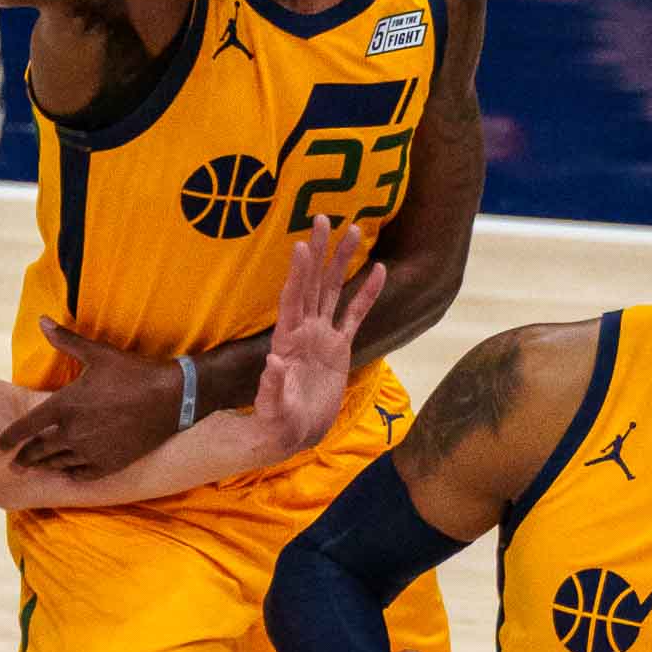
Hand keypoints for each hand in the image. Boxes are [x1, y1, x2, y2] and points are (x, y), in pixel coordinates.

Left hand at [0, 321, 183, 479]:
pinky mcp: (109, 463)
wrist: (170, 398)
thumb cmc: (132, 373)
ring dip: (45, 465)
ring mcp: (91, 451)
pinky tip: (68, 471)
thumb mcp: (97, 353)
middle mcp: (73, 432)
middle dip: (24, 457)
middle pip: (38, 451)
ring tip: (38, 467)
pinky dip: (71, 473)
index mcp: (65, 405)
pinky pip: (81, 474)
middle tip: (15, 463)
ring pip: (58, 463)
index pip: (25, 429)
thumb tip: (42, 320)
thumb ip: (65, 340)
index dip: (7, 439)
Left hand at [253, 217, 384, 456]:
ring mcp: (322, 335)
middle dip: (318, 251)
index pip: (292, 299)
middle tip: (323, 218)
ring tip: (354, 229)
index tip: (300, 246)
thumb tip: (273, 361)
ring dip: (342, 261)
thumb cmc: (278, 420)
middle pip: (313, 282)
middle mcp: (304, 329)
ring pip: (334, 290)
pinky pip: (356, 314)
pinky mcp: (340, 346)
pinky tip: (379, 270)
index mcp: (287, 339)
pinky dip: (367, 293)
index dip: (297, 274)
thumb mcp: (273, 407)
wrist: (294, 433)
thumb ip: (272, 385)